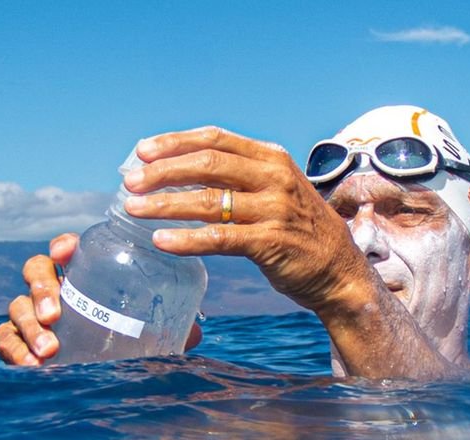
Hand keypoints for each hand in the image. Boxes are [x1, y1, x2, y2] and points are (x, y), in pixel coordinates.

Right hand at [0, 233, 202, 365]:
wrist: (96, 384)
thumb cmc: (124, 347)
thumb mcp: (149, 336)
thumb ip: (169, 330)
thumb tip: (195, 333)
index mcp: (82, 277)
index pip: (66, 250)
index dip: (63, 245)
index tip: (66, 252)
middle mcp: (53, 290)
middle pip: (35, 271)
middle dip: (41, 288)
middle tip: (54, 314)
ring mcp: (32, 315)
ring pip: (17, 305)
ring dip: (28, 324)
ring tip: (49, 350)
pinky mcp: (17, 341)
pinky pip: (5, 338)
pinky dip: (14, 350)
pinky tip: (29, 365)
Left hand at [121, 127, 377, 315]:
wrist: (339, 270)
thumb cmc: (298, 230)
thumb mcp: (275, 190)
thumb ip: (239, 178)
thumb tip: (180, 172)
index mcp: (272, 158)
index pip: (215, 138)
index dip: (175, 142)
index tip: (142, 151)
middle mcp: (274, 177)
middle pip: (207, 164)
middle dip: (162, 171)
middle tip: (130, 182)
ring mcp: (274, 210)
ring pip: (208, 200)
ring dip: (165, 204)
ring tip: (133, 210)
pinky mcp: (271, 243)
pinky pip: (219, 238)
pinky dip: (186, 239)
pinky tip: (161, 241)